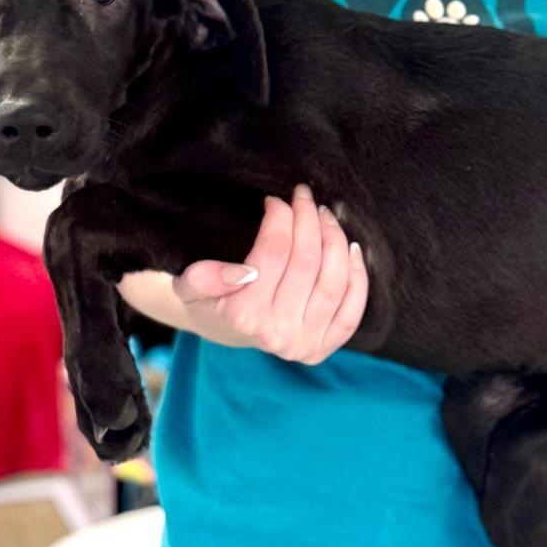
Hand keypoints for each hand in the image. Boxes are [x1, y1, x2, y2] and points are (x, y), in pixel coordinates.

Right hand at [171, 184, 368, 363]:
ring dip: (335, 240)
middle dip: (309, 220)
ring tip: (326, 216)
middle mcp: (277, 334)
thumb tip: (243, 272)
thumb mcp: (189, 285)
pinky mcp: (325, 347)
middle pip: (307, 262)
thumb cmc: (210, 299)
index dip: (280, 218)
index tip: (277, 200)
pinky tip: (352, 249)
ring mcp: (304, 344)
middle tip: (305, 198)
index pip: (274, 252)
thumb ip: (203, 277)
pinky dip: (357, 277)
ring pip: (333, 282)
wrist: (225, 330)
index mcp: (243, 315)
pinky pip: (352, 310)